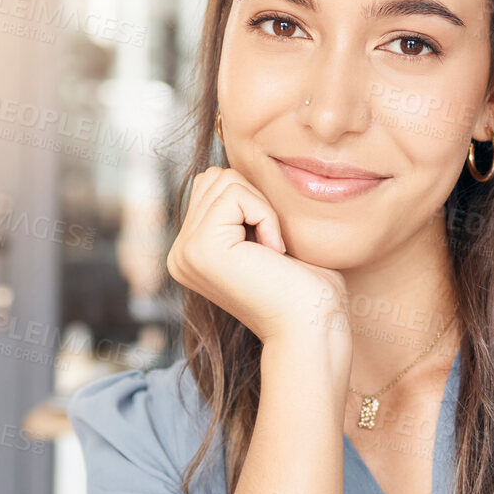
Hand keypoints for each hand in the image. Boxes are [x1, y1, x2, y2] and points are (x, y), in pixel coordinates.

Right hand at [167, 166, 349, 348]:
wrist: (313, 327)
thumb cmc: (307, 287)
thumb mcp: (266, 236)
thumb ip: (243, 207)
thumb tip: (233, 166)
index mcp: (193, 252)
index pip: (215, 185)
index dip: (255, 202)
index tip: (272, 247)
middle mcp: (181, 254)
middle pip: (215, 177)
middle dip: (256, 199)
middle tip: (273, 247)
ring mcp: (185, 252)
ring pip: (224, 180)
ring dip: (262, 208)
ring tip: (272, 251)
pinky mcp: (200, 249)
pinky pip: (236, 195)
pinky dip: (266, 216)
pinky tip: (273, 252)